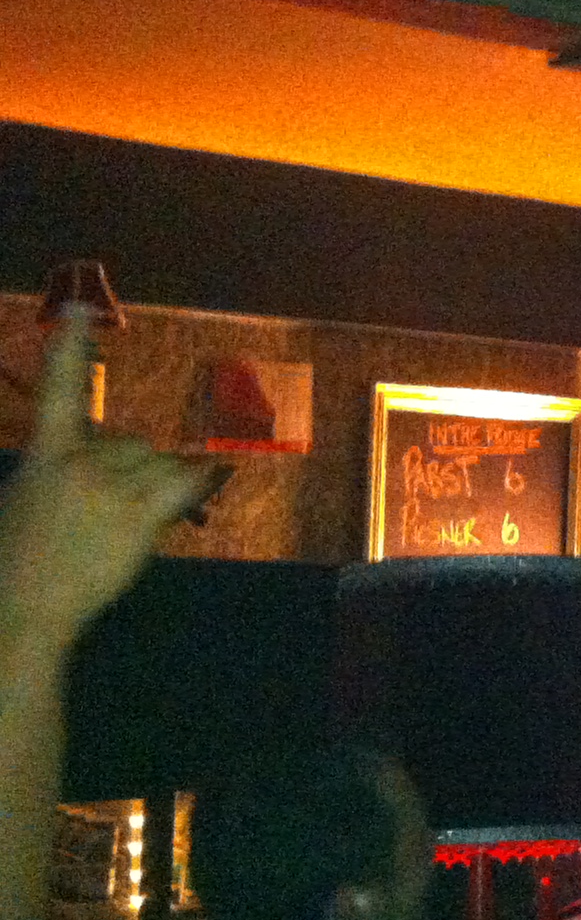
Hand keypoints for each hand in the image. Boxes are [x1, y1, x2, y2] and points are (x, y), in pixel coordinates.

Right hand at [0, 308, 218, 651]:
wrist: (20, 608)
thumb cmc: (14, 558)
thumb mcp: (23, 496)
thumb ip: (60, 466)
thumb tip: (97, 454)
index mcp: (43, 454)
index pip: (60, 391)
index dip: (70, 350)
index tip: (80, 311)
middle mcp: (80, 462)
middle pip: (130, 442)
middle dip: (127, 467)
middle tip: (102, 510)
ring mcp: (113, 487)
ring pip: (158, 465)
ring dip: (153, 485)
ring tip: (118, 525)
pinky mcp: (139, 515)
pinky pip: (184, 483)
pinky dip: (203, 478)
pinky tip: (222, 469)